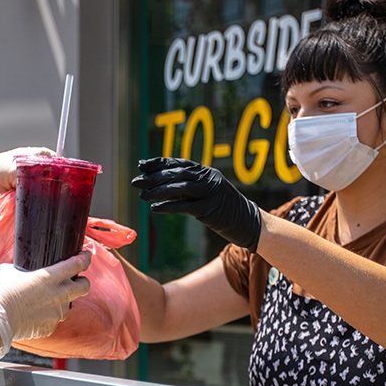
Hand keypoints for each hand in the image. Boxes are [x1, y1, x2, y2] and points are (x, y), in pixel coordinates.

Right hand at [0, 252, 91, 358]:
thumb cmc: (1, 292)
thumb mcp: (8, 271)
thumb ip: (20, 269)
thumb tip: (18, 269)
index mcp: (51, 276)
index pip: (78, 264)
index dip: (85, 258)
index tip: (86, 256)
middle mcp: (59, 295)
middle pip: (85, 286)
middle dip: (83, 281)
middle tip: (76, 280)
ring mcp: (56, 313)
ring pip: (69, 306)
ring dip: (63, 301)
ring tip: (48, 300)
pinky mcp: (50, 327)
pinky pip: (54, 320)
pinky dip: (48, 316)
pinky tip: (35, 314)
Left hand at [131, 157, 262, 250]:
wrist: (249, 223)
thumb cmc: (224, 209)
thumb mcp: (207, 193)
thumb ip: (189, 187)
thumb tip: (162, 185)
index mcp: (206, 172)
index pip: (178, 163)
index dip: (158, 163)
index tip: (141, 165)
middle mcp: (208, 179)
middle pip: (176, 174)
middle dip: (153, 177)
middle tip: (136, 182)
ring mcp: (210, 193)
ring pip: (179, 188)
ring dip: (158, 191)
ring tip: (142, 196)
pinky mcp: (210, 210)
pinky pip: (185, 206)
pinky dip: (168, 206)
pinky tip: (155, 209)